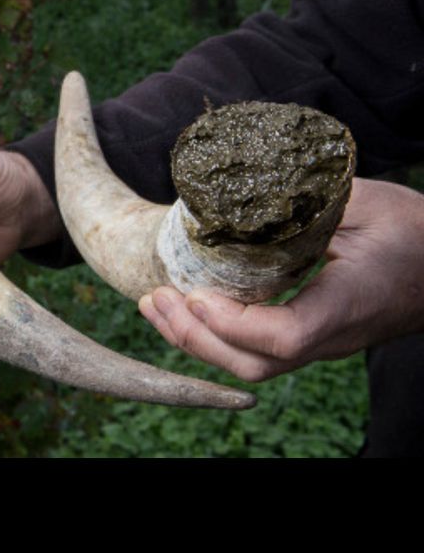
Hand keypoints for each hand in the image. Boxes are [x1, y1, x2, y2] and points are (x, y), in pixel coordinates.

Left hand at [138, 178, 423, 380]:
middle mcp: (332, 335)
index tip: (196, 293)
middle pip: (255, 364)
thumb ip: (306, 200)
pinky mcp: (309, 336)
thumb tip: (240, 187)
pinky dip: (213, 334)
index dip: (234, 323)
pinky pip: (255, 350)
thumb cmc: (412, 230)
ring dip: (195, 339)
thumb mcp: (364, 202)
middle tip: (155, 298)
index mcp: (348, 303)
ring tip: (155, 305)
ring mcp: (319, 342)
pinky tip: (185, 307)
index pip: (286, 336)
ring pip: (251, 364)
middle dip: (195, 337)